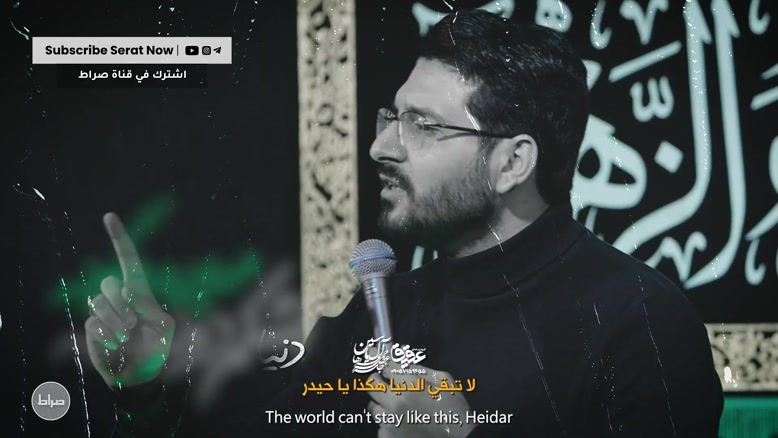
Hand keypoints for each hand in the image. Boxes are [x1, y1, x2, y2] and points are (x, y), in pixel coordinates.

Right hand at [84, 212, 174, 388]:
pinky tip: (116, 344)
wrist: (139, 372)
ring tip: (127, 336)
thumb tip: (133, 301)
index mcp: (138, 290)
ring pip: (100, 303)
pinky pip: (94, 323)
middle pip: (109, 283)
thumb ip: (155, 312)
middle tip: (133, 323)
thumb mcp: (166, 328)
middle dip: (121, 302)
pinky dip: (107, 335)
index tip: (109, 216)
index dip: (120, 237)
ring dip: (116, 321)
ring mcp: (103, 311)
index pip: (128, 258)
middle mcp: (118, 296)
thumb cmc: (156, 347)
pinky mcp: (92, 327)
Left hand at [368, 366, 475, 437]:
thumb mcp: (443, 380)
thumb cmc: (454, 408)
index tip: (370, 351)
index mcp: (409, 387)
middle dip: (377, 379)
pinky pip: (380, 426)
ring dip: (381, 402)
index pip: (385, 365)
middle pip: (371, 385)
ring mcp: (390, 424)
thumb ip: (419, 369)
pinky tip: (402, 422)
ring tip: (397, 404)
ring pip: (373, 407)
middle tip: (386, 380)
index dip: (376, 356)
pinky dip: (388, 422)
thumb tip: (401, 361)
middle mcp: (394, 405)